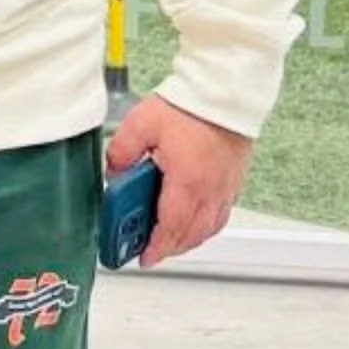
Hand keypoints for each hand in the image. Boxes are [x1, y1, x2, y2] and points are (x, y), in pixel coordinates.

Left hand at [105, 93, 252, 269]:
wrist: (225, 90)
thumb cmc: (191, 105)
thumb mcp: (141, 124)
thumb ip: (121, 152)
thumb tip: (113, 171)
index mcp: (187, 182)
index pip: (170, 229)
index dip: (156, 249)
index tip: (143, 259)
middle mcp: (210, 190)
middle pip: (190, 235)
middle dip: (169, 248)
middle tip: (150, 249)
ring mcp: (225, 187)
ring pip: (208, 228)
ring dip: (187, 239)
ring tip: (168, 237)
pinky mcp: (234, 179)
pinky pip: (221, 214)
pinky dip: (205, 225)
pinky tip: (193, 218)